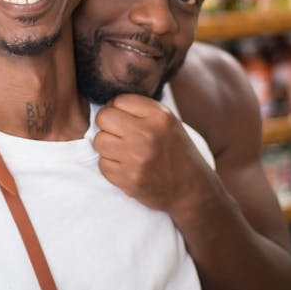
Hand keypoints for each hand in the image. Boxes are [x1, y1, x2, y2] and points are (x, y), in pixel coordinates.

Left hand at [93, 94, 208, 213]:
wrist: (190, 188)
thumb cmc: (176, 152)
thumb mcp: (168, 122)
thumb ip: (141, 109)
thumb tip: (108, 106)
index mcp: (159, 116)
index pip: (118, 101)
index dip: (115, 110)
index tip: (122, 120)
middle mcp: (147, 134)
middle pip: (104, 118)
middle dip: (107, 126)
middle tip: (118, 135)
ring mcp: (137, 157)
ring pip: (99, 141)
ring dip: (107, 147)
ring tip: (123, 152)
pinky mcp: (129, 179)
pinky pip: (103, 165)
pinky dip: (111, 166)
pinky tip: (126, 167)